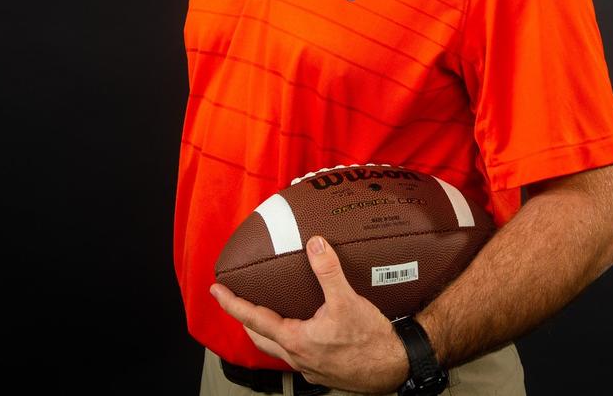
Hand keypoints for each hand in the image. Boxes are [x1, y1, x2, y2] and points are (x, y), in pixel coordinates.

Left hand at [210, 235, 408, 393]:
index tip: (217, 291)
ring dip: (267, 330)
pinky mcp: (323, 369)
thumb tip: (315, 244)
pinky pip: (297, 352)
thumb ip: (328, 271)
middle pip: (260, 337)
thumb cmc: (371, 340)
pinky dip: (289, 337)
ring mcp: (309, 366)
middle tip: (237, 301)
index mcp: (296, 340)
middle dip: (245, 319)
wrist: (394, 367)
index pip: (254, 319)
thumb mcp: (348, 301)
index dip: (233, 304)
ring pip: (278, 347)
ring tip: (267, 311)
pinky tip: (303, 326)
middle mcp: (298, 356)